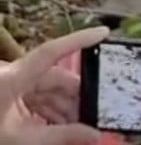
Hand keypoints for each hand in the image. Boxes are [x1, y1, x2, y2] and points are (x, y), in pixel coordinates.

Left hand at [0, 26, 109, 144]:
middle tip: (95, 116)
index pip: (52, 52)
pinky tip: (58, 128)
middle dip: (75, 98)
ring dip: (62, 109)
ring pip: (45, 90)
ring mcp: (7, 85)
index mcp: (13, 77)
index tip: (105, 33)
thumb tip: (95, 135)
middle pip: (53, 78)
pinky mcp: (4, 96)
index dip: (79, 40)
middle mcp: (11, 74)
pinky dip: (47, 112)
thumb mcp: (20, 139)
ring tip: (78, 128)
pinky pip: (33, 98)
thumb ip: (60, 137)